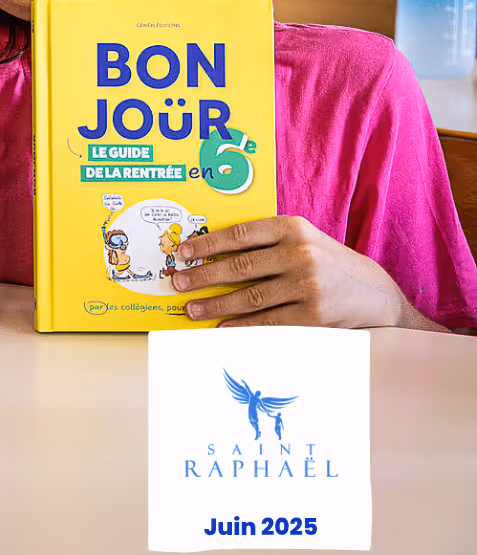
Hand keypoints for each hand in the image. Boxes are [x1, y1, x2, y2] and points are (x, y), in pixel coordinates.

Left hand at [173, 216, 411, 327]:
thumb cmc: (328, 264)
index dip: (207, 244)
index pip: (240, 234)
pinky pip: (267, 322)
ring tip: (192, 309)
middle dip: (202, 276)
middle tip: (177, 283)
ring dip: (215, 305)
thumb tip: (212, 254)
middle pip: (239, 267)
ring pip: (249, 298)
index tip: (182, 252)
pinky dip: (240, 325)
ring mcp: (308, 286)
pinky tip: (221, 326)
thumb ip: (266, 244)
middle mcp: (300, 253)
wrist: (377, 296)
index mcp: (293, 228)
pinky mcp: (314, 316)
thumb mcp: (303, 241)